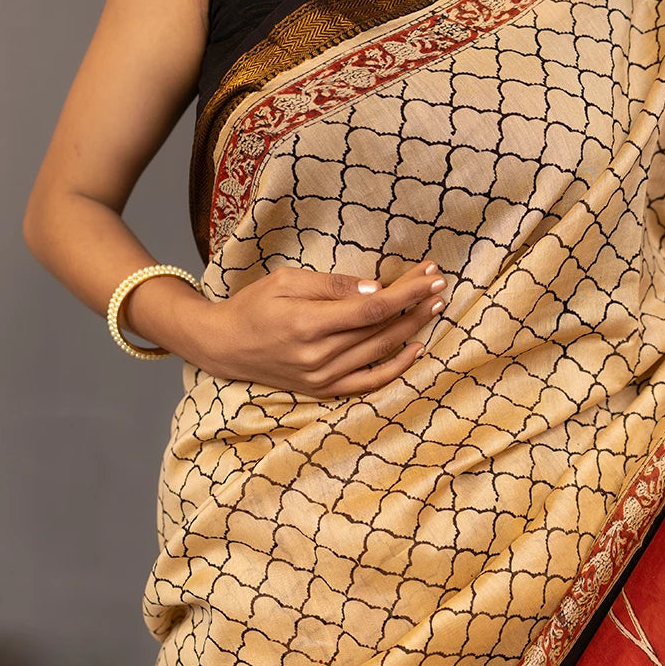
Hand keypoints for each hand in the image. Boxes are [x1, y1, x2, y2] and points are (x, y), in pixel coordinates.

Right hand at [190, 258, 447, 397]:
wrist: (224, 346)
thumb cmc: (253, 305)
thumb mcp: (286, 281)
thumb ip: (332, 285)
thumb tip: (377, 289)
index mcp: (307, 324)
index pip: (372, 309)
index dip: (407, 293)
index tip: (431, 275)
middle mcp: (318, 356)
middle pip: (381, 329)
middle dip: (416, 305)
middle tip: (441, 285)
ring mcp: (322, 377)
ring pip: (380, 352)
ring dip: (413, 329)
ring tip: (435, 308)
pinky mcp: (323, 389)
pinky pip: (369, 383)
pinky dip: (396, 367)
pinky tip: (416, 348)